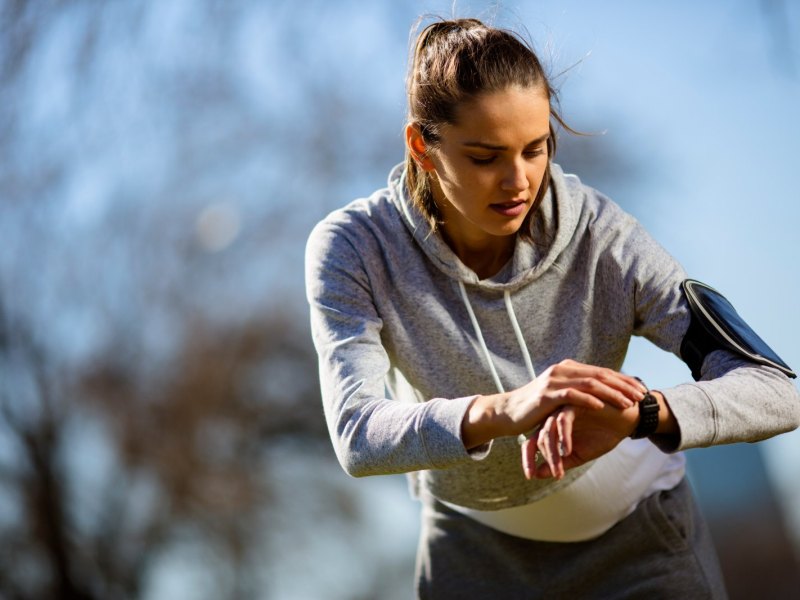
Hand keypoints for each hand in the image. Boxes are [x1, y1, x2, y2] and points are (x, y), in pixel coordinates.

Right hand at [462, 359, 645, 449]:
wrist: (509, 412)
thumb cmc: (537, 408)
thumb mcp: (560, 396)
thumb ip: (578, 390)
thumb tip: (602, 393)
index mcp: (569, 369)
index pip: (602, 372)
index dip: (624, 380)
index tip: (642, 390)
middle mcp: (563, 370)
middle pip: (600, 375)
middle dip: (623, 386)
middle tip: (641, 397)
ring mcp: (554, 381)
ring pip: (589, 384)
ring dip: (611, 393)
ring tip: (627, 404)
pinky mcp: (547, 394)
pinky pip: (571, 395)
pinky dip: (588, 400)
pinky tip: (601, 406)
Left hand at [522, 402, 637, 479]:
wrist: (627, 420)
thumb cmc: (603, 435)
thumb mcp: (580, 454)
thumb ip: (560, 463)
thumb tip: (537, 475)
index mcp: (551, 428)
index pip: (531, 442)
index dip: (528, 460)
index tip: (530, 477)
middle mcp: (553, 417)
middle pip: (538, 437)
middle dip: (546, 459)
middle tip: (556, 475)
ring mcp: (562, 408)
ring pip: (549, 430)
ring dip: (553, 452)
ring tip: (560, 468)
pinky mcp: (574, 402)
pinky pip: (563, 420)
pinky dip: (564, 437)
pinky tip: (568, 451)